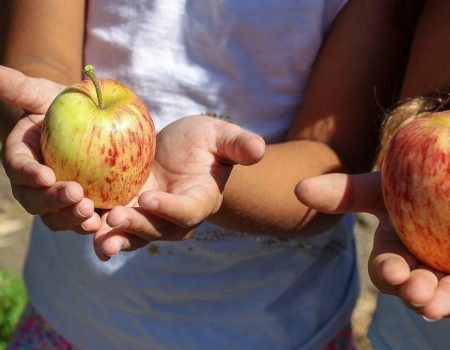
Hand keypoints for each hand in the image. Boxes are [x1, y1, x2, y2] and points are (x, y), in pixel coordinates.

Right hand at [0, 66, 101, 232]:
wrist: (83, 124)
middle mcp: (34, 185)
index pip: (19, 168)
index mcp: (21, 159)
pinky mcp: (81, 206)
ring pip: (57, 218)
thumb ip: (19, 88)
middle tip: (75, 194)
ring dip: (71, 218)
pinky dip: (92, 225)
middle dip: (53, 201)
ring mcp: (57, 200)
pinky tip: (108, 223)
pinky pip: (82, 221)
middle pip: (36, 201)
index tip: (45, 175)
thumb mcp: (42, 94)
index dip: (29, 174)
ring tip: (91, 214)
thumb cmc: (60, 107)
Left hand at [93, 115, 264, 259]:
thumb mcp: (221, 137)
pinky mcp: (129, 210)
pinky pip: (114, 224)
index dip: (170, 209)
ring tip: (95, 236)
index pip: (187, 211)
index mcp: (200, 200)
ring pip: (134, 234)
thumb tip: (258, 149)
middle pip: (157, 229)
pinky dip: (98, 226)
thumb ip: (238, 144)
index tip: (150, 198)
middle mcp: (175, 217)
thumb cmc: (205, 143)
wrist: (181, 152)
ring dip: (114, 237)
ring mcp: (150, 217)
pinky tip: (79, 222)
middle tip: (115, 218)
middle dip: (137, 226)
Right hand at [295, 171, 449, 320]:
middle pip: (412, 287)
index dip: (387, 273)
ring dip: (437, 301)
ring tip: (436, 304)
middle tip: (417, 293)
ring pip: (440, 294)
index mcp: (393, 251)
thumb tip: (298, 189)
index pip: (385, 269)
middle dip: (413, 293)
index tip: (395, 272)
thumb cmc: (407, 184)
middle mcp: (418, 266)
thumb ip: (343, 192)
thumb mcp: (378, 188)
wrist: (438, 174)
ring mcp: (444, 272)